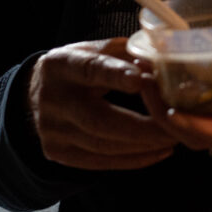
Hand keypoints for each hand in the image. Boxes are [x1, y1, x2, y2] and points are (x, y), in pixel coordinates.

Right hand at [27, 37, 176, 169]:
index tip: (141, 81)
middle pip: (99, 119)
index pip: (90, 70)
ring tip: (174, 137)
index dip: (115, 75)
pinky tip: (158, 151)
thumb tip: (164, 58)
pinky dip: (133, 159)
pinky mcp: (59, 153)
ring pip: (103, 145)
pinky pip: (100, 162)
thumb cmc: (81, 66)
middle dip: (142, 126)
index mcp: (62, 64)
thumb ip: (128, 52)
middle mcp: (53, 99)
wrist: (36, 93)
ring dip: (143, 145)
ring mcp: (53, 130)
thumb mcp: (98, 49)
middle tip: (175, 125)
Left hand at [139, 22, 211, 151]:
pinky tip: (171, 87)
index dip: (198, 126)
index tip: (171, 109)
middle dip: (166, 116)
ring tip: (148, 81)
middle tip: (143, 82)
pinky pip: (208, 125)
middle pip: (201, 138)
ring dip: (168, 114)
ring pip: (200, 135)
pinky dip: (185, 112)